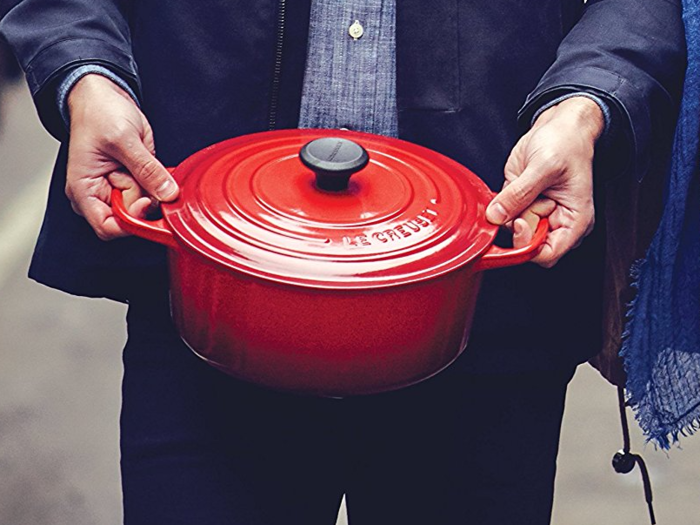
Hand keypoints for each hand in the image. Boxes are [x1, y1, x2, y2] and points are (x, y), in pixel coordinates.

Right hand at [66, 74, 178, 240]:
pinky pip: (154, 193)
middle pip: (132, 219)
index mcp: (85, 191)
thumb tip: (167, 193)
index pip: (108, 228)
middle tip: (143, 170)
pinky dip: (159, 182)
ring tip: (142, 161)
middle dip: (145, 198)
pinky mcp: (136, 181)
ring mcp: (120, 189)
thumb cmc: (99, 113)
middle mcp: (101, 195)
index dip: (131, 222)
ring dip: (154, 188)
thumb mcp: (124, 139)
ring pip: (147, 207)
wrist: (102, 95)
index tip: (147, 202)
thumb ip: (147, 169)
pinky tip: (152, 165)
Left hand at [486, 96, 603, 267]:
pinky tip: (511, 186)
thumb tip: (496, 216)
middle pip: (526, 245)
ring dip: (506, 212)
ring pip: (511, 231)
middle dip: (516, 224)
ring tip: (520, 186)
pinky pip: (502, 215)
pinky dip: (500, 204)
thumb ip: (519, 194)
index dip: (528, 245)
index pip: (548, 255)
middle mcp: (554, 222)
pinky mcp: (519, 203)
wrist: (561, 126)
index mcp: (573, 221)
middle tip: (520, 198)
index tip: (519, 223)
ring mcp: (535, 213)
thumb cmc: (566, 143)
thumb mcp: (544, 166)